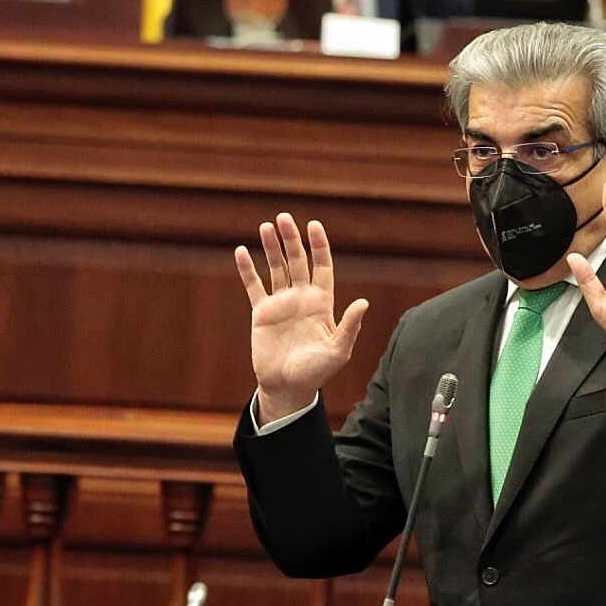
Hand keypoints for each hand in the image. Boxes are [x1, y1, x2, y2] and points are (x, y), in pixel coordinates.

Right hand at [235, 213, 368, 422]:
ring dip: (271, 247)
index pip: (322, 267)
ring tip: (266, 227)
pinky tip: (241, 251)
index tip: (313, 225)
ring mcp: (281, 304)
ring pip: (276, 268)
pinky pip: (254, 286)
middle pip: (297, 261)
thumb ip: (350, 326)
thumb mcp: (338, 350)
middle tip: (284, 218)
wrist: (288, 387)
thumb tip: (364, 302)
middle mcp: (301, 298)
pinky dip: (247, 269)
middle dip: (292, 240)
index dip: (319, 246)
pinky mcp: (262, 313)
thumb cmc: (317, 372)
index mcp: (322, 303)